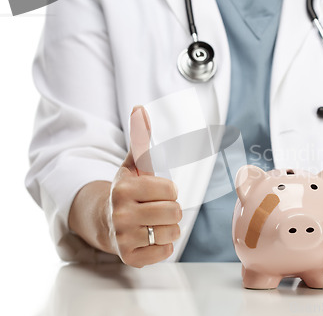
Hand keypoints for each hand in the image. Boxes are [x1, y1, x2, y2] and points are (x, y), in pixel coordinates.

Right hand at [105, 106, 181, 266]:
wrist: (105, 220)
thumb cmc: (127, 190)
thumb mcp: (133, 164)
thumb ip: (140, 138)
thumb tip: (139, 108)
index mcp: (124, 188)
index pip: (171, 190)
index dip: (168, 190)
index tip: (155, 191)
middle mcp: (120, 213)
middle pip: (173, 212)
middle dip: (169, 209)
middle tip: (154, 208)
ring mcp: (123, 238)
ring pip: (172, 233)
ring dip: (168, 228)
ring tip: (152, 222)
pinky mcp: (130, 258)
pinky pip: (165, 252)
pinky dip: (163, 246)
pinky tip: (149, 237)